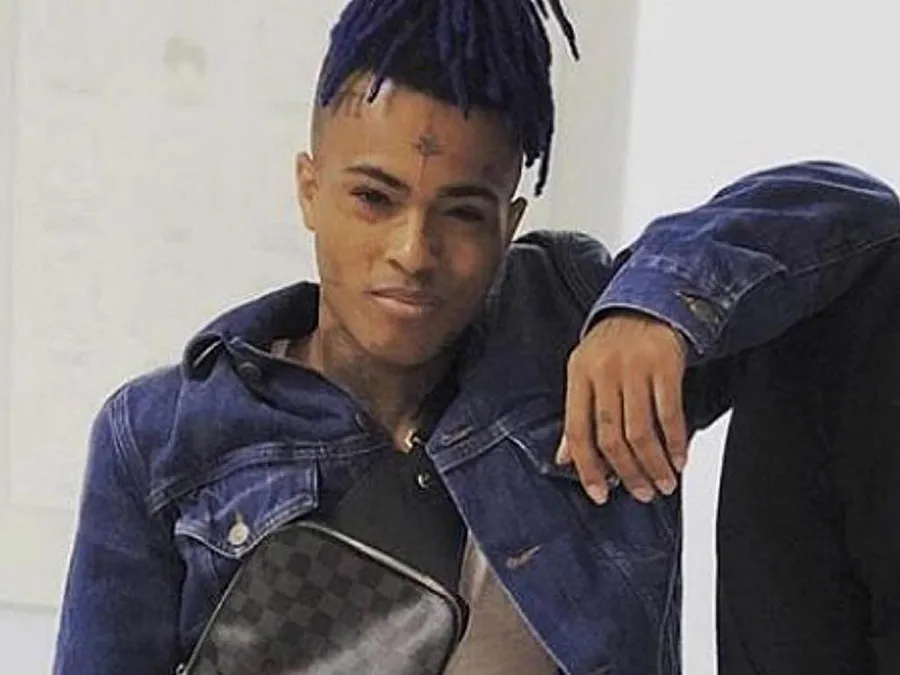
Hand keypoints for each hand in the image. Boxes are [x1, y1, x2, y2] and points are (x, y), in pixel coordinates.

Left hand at [557, 311, 688, 503]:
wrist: (647, 303)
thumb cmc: (613, 344)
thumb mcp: (585, 373)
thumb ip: (577, 414)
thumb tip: (564, 459)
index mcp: (578, 374)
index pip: (577, 431)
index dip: (587, 468)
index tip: (599, 494)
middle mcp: (604, 371)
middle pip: (611, 435)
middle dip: (627, 472)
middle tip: (641, 494)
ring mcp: (634, 367)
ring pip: (641, 430)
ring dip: (654, 463)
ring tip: (664, 483)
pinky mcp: (664, 364)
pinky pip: (670, 412)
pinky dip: (676, 441)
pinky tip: (680, 458)